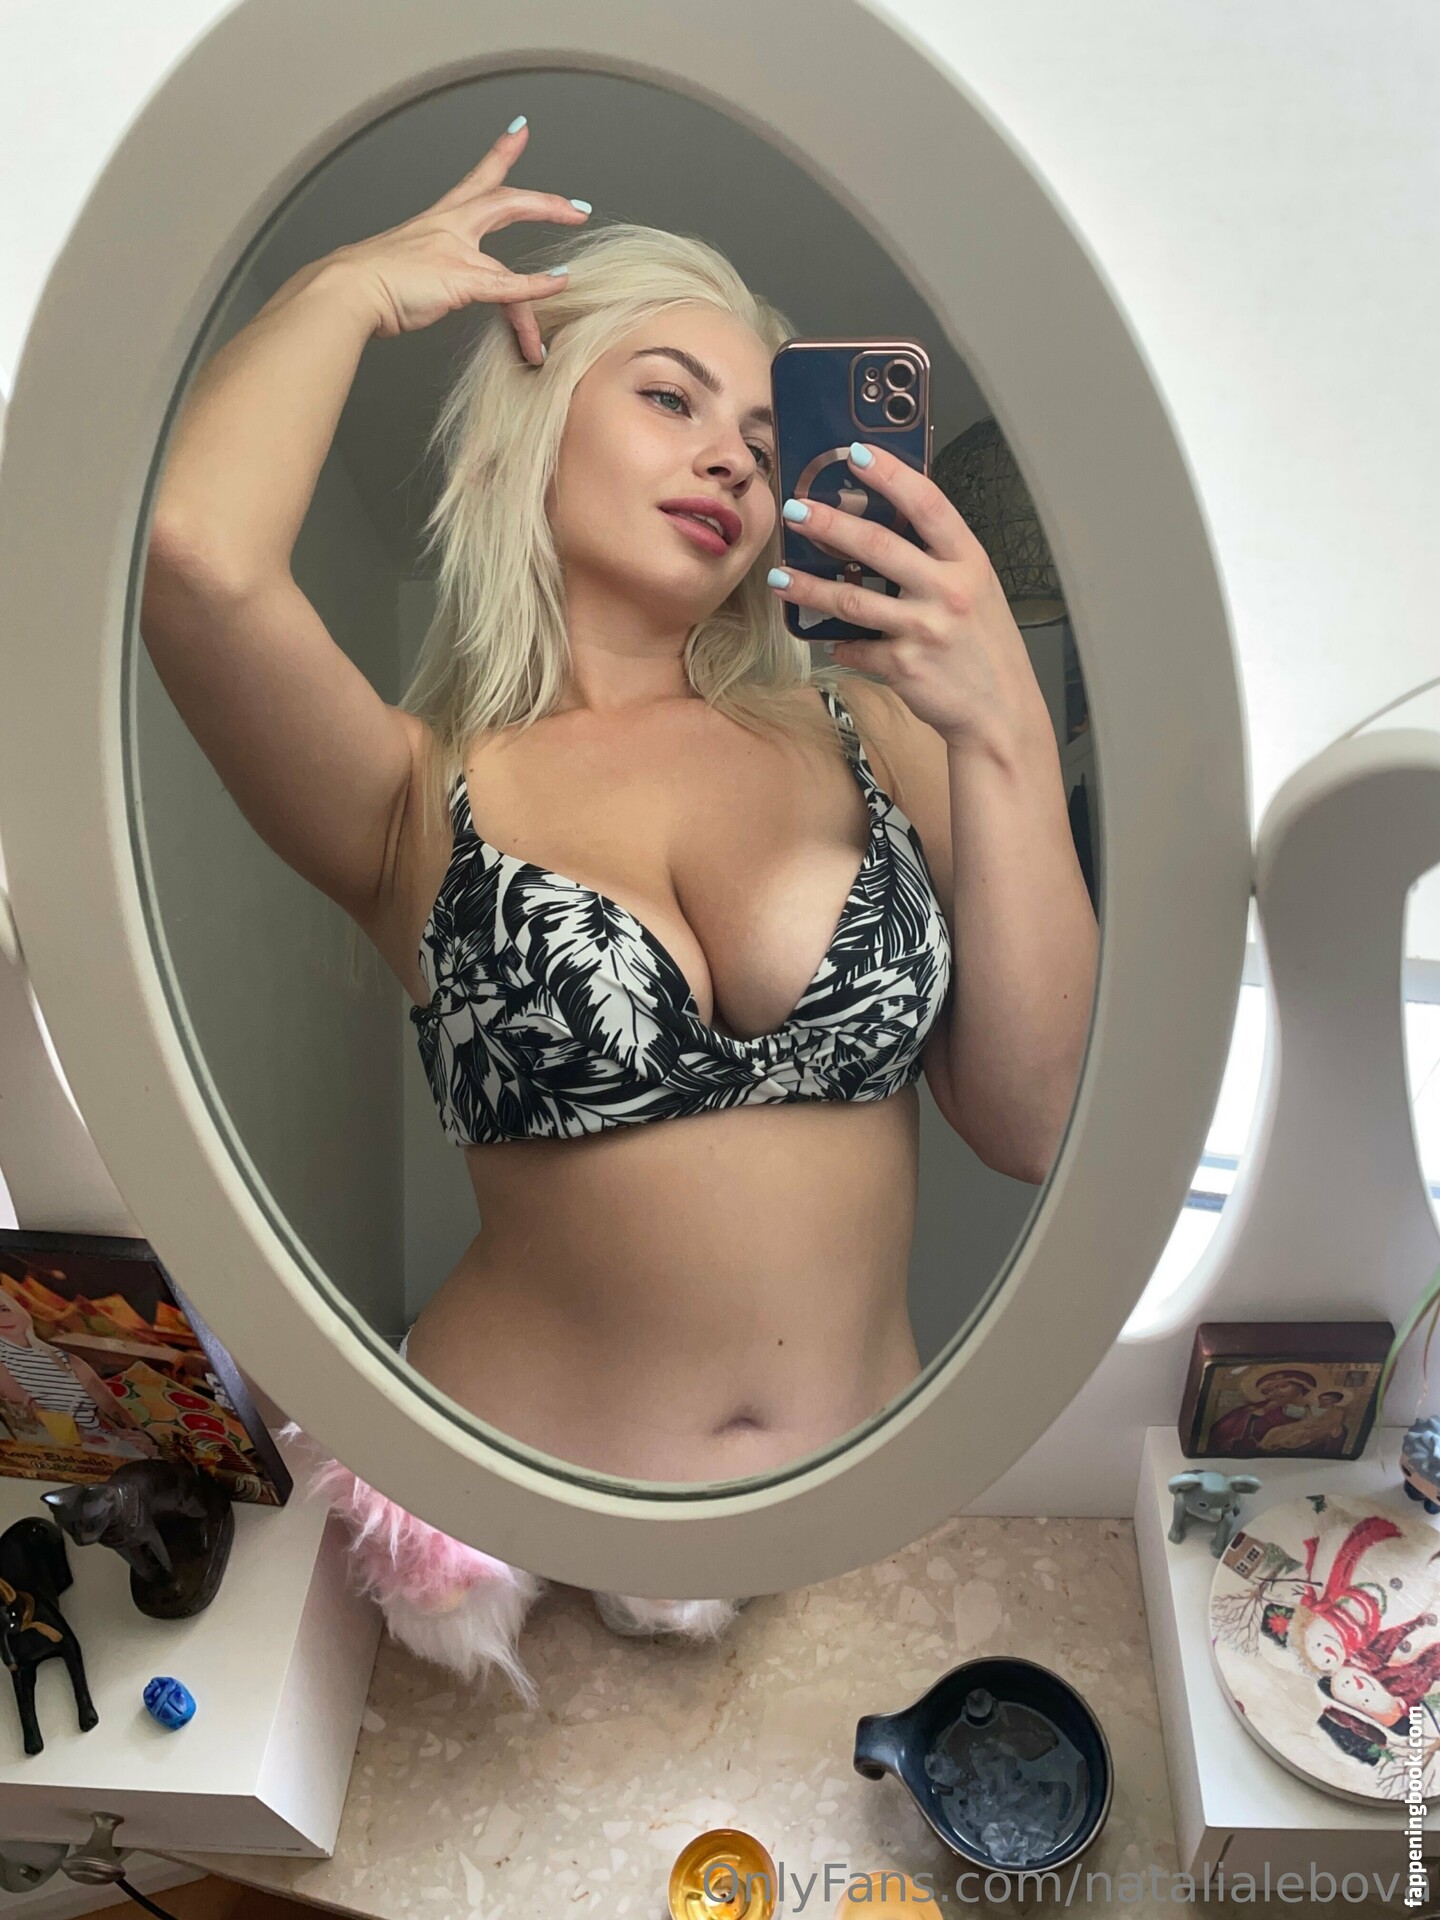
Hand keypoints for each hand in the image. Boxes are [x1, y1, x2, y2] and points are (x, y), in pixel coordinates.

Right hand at [326, 119, 589, 359]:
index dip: (500, 154)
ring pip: (509, 253)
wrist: (347, 288)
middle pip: (505, 199)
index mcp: (436, 221)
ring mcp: (456, 252)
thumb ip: (426, 271)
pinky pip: (508, 285)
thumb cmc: (368, 282)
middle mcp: (449, 228)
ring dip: (542, 269)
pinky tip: (558, 283)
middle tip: (575, 206)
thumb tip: (430, 287)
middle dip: (544, 202)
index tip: (520, 131)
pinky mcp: (460, 281)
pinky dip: (536, 287)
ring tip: (571, 265)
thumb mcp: (403, 269)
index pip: (476, 179)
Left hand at [768, 443, 1050, 754]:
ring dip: (809, 587)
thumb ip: (939, 559)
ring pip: (852, 599)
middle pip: (879, 546)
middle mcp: (948, 590)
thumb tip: (885, 526)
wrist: (1000, 711)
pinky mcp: (904, 666)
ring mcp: (925, 628)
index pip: (929, 504)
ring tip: (779, 575)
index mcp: (968, 562)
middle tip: (796, 510)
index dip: (892, 475)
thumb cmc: (985, 646)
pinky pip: (857, 649)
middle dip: (830, 524)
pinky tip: (826, 639)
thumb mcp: (978, 589)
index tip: (857, 453)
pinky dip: (839, 645)